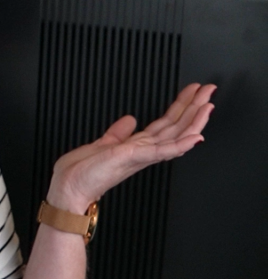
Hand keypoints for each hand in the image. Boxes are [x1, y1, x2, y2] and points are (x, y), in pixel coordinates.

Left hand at [46, 83, 215, 212]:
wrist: (69, 189)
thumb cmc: (83, 172)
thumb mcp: (104, 143)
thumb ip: (119, 132)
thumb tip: (130, 120)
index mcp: (137, 146)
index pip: (166, 123)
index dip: (181, 106)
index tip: (193, 91)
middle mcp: (143, 151)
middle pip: (176, 126)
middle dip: (194, 107)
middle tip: (209, 90)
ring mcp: (140, 155)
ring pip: (175, 136)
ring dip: (194, 120)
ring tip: (208, 105)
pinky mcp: (134, 158)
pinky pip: (162, 151)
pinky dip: (180, 144)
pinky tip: (195, 137)